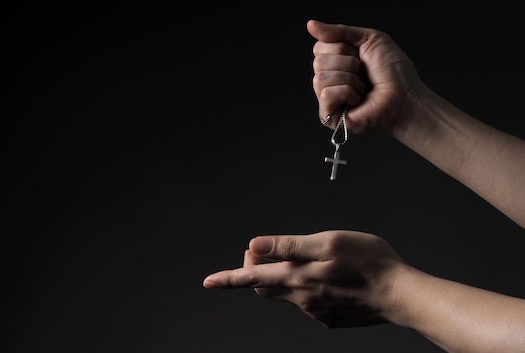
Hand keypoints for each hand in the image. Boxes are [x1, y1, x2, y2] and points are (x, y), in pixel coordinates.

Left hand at [203, 230, 406, 327]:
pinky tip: (324, 280)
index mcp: (295, 276)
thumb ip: (287, 246)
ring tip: (297, 262)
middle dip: (255, 272)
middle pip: (265, 287)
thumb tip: (254, 246)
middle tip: (258, 255)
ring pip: (286, 295)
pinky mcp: (330, 317)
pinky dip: (304, 290)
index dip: (228, 278)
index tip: (209, 281)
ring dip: (281, 280)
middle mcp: (301, 298)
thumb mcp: (326, 242)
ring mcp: (315, 311)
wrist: (400, 295)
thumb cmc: (367, 261)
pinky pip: (307, 304)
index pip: (251, 278)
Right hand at [308, 20, 424, 134]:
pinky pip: (327, 94)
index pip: (319, 47)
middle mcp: (329, 79)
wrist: (405, 97)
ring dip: (350, 79)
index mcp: (335, 61)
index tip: (361, 57)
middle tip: (364, 74)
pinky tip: (358, 100)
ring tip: (363, 88)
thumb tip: (310, 24)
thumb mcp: (369, 39)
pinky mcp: (329, 116)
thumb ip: (339, 31)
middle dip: (348, 64)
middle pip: (319, 61)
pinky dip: (348, 93)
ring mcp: (327, 99)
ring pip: (321, 77)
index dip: (342, 48)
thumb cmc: (393, 72)